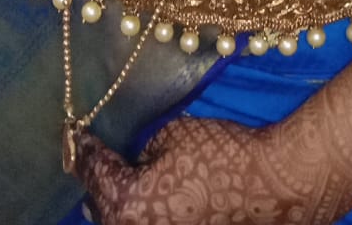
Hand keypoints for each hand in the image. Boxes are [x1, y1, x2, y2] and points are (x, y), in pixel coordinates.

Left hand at [75, 117, 319, 224]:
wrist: (275, 189)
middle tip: (96, 162)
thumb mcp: (172, 135)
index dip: (84, 149)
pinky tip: (151, 203)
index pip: (93, 171)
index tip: (76, 136)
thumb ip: (140, 150)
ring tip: (116, 187)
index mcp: (125, 203)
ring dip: (118, 207)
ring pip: (121, 224)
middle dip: (98, 184)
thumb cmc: (223, 156)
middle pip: (100, 209)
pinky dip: (143, 216)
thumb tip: (132, 160)